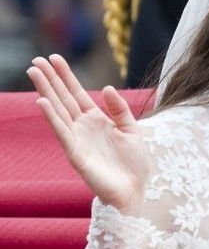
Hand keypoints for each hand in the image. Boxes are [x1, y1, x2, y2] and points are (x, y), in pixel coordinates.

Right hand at [27, 55, 151, 215]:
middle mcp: (83, 127)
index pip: (77, 93)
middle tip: (36, 60)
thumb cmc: (134, 164)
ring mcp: (77, 139)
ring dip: (45, 92)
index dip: (66, 76)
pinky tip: (41, 102)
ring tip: (33, 73)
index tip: (54, 58)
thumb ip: (120, 109)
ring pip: (58, 110)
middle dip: (50, 79)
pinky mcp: (74, 153)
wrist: (135, 190)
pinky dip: (51, 117)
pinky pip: (61, 132)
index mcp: (97, 120)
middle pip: (63, 98)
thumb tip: (105, 88)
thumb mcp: (132, 129)